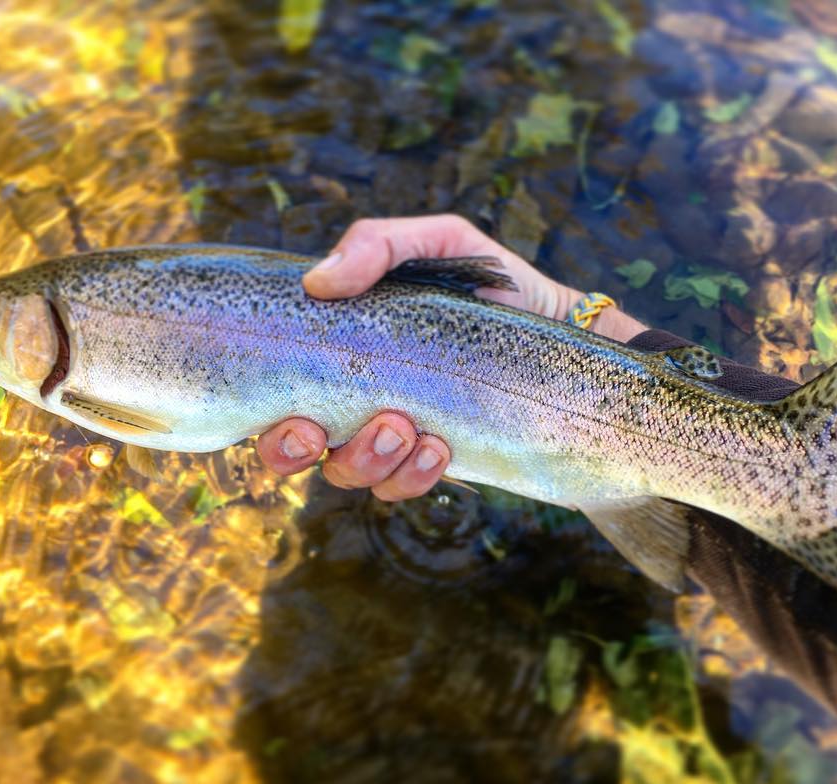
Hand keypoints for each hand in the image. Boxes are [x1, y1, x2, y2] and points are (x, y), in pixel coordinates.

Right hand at [256, 214, 645, 499]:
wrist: (568, 334)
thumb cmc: (495, 284)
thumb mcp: (443, 244)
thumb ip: (380, 245)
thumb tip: (317, 281)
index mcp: (343, 352)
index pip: (278, 395)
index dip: (267, 424)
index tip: (296, 418)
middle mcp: (357, 399)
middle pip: (293, 451)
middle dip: (294, 452)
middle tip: (322, 432)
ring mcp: (398, 437)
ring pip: (349, 474)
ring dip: (366, 459)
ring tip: (405, 426)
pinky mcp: (440, 463)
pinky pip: (405, 487)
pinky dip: (416, 474)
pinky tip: (442, 447)